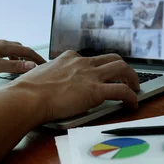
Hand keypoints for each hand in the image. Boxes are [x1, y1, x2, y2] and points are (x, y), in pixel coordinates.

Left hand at [0, 38, 45, 74]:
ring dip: (18, 57)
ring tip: (21, 65)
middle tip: (36, 64)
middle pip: (19, 48)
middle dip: (29, 56)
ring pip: (9, 50)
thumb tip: (31, 65)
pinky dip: (7, 57)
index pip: (26, 51)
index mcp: (4, 46)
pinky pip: (0, 52)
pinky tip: (2, 63)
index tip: (45, 64)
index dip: (37, 58)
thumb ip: (14, 67)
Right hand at [13, 50, 139, 121]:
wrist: (28, 98)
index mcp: (68, 58)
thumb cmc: (27, 91)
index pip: (91, 59)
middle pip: (112, 58)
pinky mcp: (96, 91)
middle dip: (123, 68)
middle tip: (127, 78)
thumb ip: (50, 78)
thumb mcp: (40, 76)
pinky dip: (131, 97)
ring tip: (135, 88)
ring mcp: (90, 75)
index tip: (100, 75)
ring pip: (122, 68)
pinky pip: (122, 91)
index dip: (99, 67)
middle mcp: (82, 63)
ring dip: (132, 78)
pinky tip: (133, 104)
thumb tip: (47, 87)